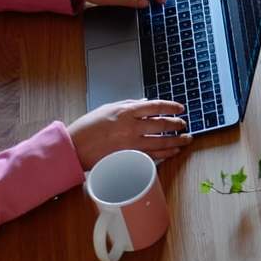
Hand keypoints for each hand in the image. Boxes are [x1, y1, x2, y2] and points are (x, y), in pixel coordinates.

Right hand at [67, 99, 189, 168]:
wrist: (74, 147)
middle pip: (162, 124)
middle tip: (184, 125)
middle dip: (176, 125)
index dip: (171, 107)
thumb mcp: (108, 108)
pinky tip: (172, 151)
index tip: (180, 108)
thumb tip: (146, 103)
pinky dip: (165, 153)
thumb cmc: (88, 127)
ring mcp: (131, 144)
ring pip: (161, 142)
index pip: (156, 106)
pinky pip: (152, 156)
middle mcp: (131, 127)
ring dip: (176, 141)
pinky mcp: (129, 157)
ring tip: (185, 140)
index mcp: (126, 112)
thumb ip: (129, 105)